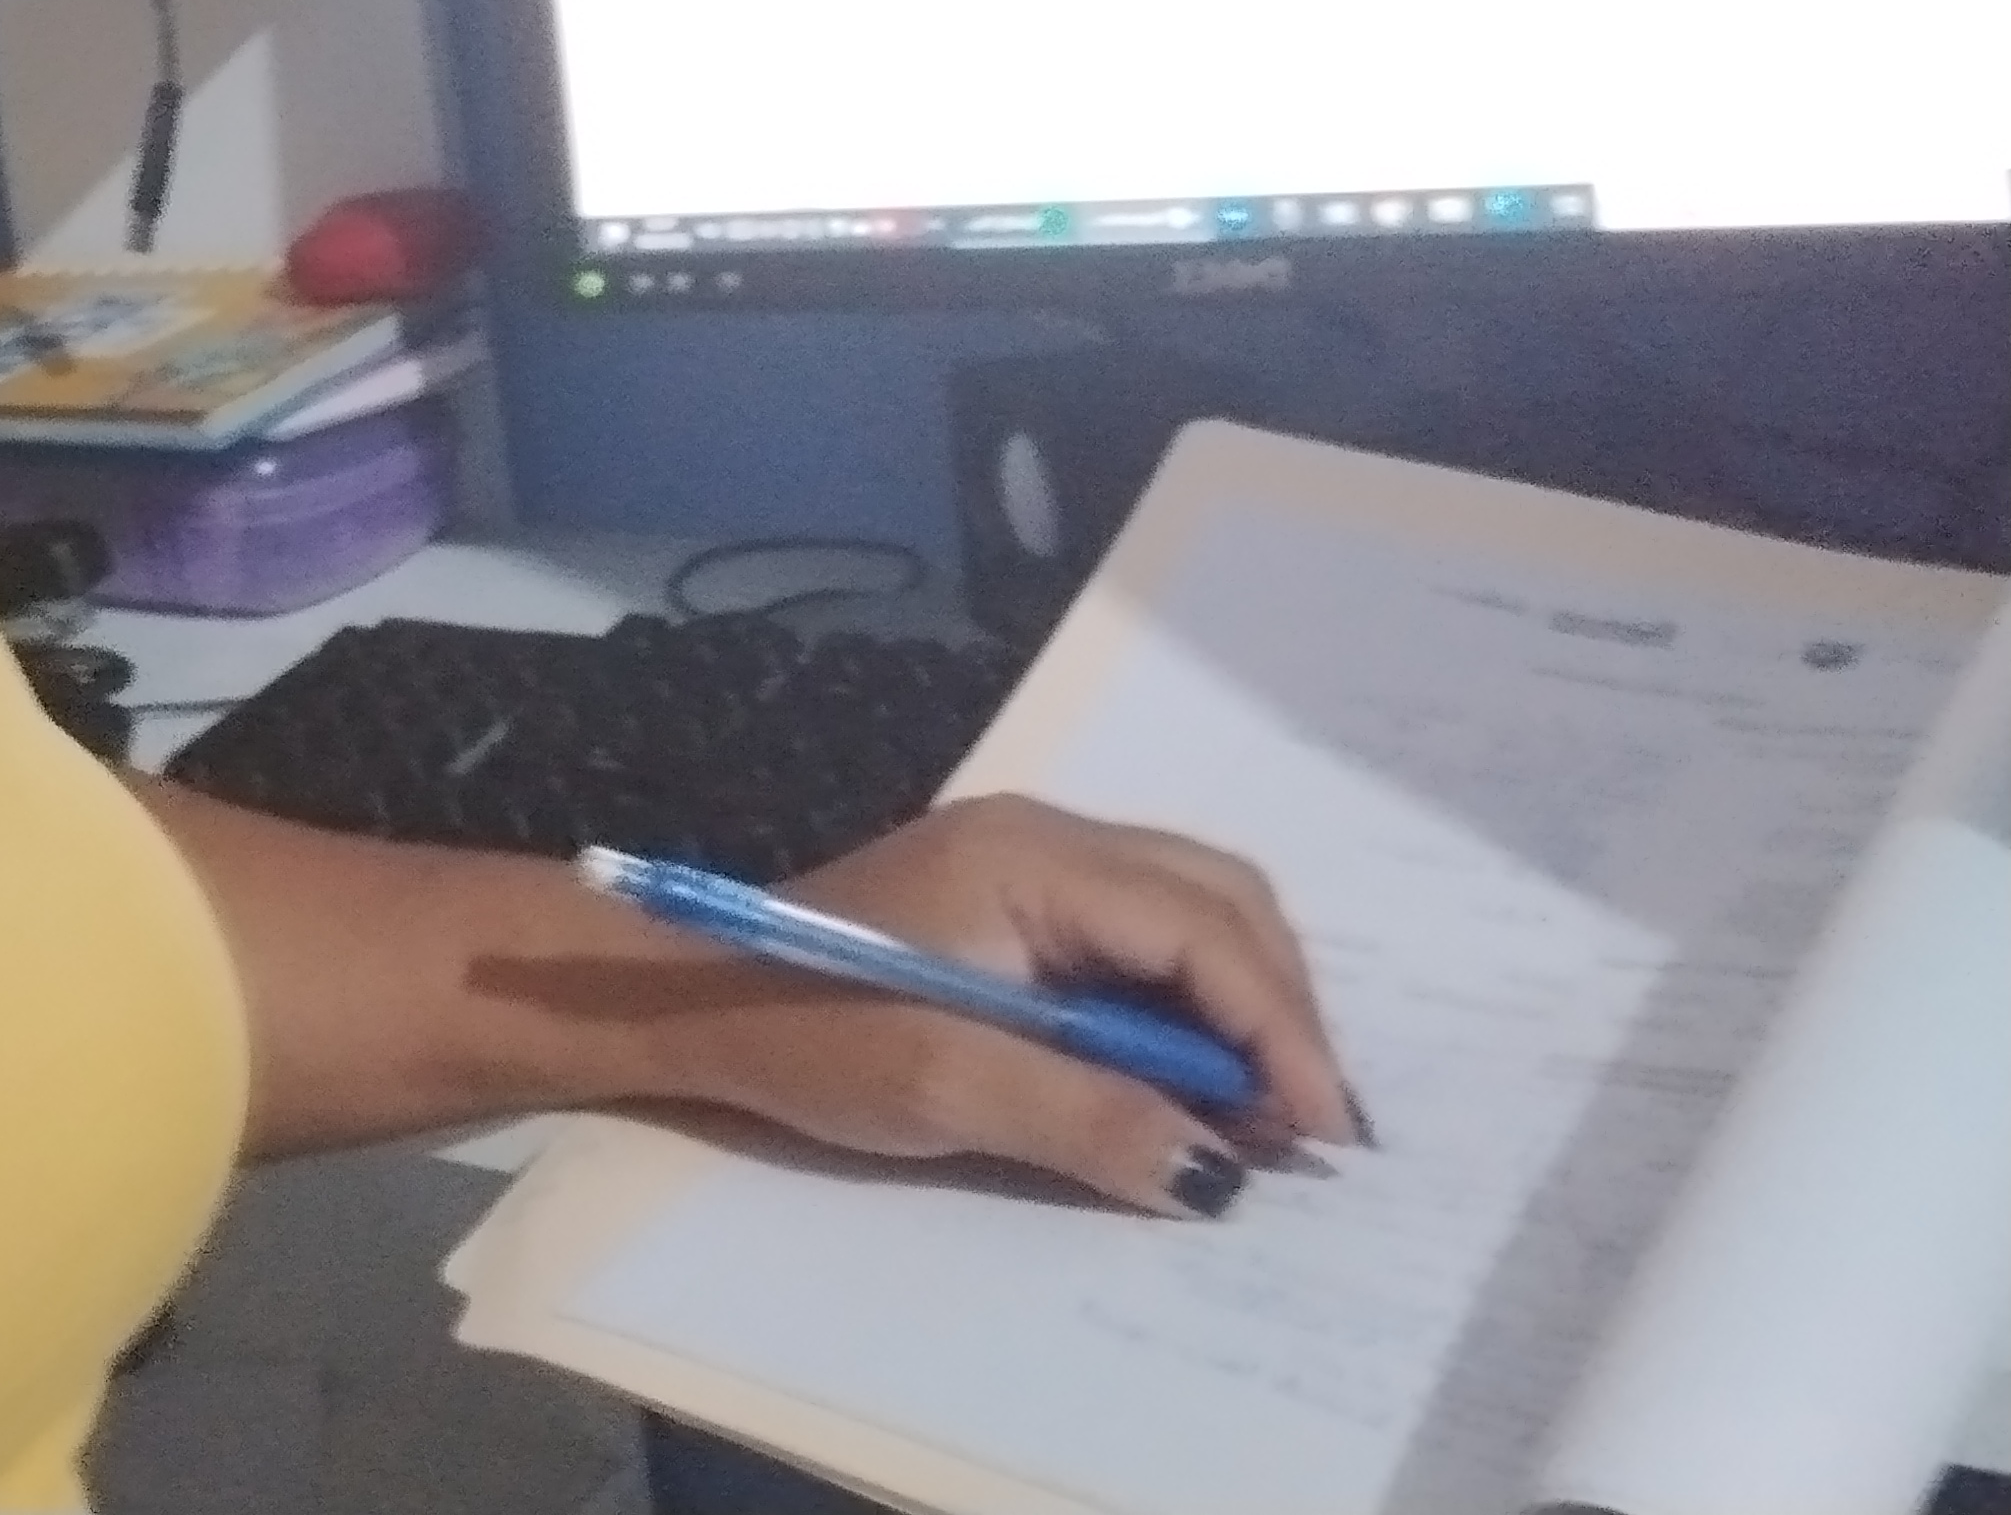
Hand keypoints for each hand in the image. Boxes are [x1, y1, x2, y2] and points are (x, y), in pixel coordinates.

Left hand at [639, 794, 1363, 1216]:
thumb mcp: (943, 1085)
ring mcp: (1032, 864)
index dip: (1279, 1031)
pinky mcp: (1016, 907)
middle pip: (1219, 901)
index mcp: (1033, 857)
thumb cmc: (804, 1033)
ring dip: (1239, 1011)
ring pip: (1190, 915)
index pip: (1205, 928)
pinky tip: (1188, 1084)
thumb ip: (1088, 1118)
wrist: (686, 997)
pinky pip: (1140, 941)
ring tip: (1257, 1118)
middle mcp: (1047, 838)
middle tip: (1305, 1129)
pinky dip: (1185, 1010)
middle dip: (1278, 1012)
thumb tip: (1220, 1173)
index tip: (1324, 1132)